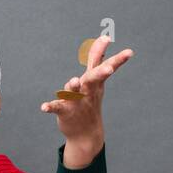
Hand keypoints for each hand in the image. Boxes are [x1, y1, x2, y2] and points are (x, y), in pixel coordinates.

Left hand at [41, 33, 132, 167]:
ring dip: (73, 86)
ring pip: (74, 92)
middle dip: (101, 73)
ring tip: (74, 81)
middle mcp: (87, 91)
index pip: (107, 68)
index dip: (118, 60)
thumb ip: (97, 58)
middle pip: (94, 79)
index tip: (129, 52)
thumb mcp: (95, 80)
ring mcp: (77, 101)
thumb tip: (105, 38)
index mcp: (95, 83)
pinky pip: (57, 108)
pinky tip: (44, 107)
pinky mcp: (65, 111)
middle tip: (109, 69)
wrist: (85, 134)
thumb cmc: (89, 101)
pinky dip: (51, 107)